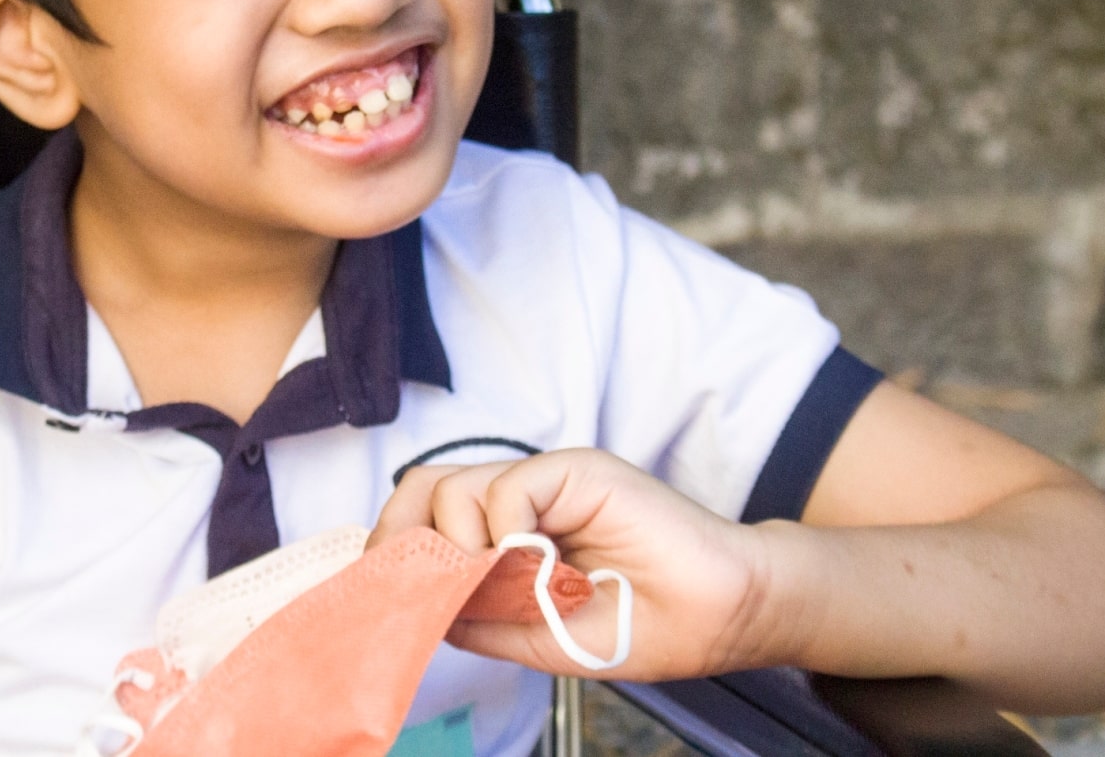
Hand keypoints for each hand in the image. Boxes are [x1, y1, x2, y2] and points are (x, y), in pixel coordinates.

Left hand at [370, 450, 787, 681]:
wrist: (718, 614)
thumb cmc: (642, 624)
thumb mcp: (538, 636)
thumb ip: (478, 617)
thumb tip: (412, 603)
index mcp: (505, 537)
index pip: (425, 520)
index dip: (396, 551)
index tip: (386, 594)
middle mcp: (517, 501)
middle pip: (423, 490)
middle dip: (404, 539)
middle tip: (424, 585)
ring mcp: (543, 482)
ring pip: (452, 490)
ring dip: (463, 550)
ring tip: (508, 584)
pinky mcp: (573, 469)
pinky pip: (507, 491)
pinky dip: (508, 536)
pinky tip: (544, 567)